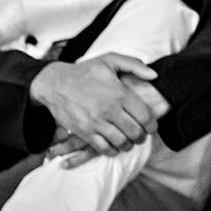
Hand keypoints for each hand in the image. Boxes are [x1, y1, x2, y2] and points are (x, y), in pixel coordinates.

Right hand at [30, 54, 166, 157]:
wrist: (55, 83)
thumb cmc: (85, 71)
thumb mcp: (110, 60)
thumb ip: (135, 65)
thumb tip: (154, 75)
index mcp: (119, 93)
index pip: (145, 116)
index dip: (152, 124)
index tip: (151, 126)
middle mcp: (109, 109)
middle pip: (135, 132)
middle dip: (142, 136)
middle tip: (141, 135)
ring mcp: (96, 122)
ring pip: (121, 142)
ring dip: (129, 145)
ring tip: (129, 141)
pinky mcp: (84, 132)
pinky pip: (103, 148)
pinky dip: (112, 150)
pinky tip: (114, 145)